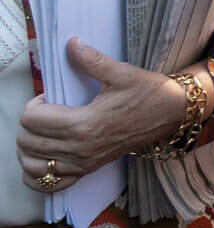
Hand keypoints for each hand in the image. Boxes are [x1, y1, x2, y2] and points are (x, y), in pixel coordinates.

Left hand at [17, 40, 205, 190]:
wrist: (172, 114)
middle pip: (27, 142)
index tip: (49, 97)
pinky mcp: (88, 170)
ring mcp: (83, 163)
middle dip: (29, 124)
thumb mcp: (121, 72)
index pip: (31, 120)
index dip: (33, 104)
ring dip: (29, 147)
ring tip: (43, 131)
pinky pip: (49, 184)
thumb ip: (91, 59)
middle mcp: (81, 148)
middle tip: (46, 111)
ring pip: (32, 164)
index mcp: (85, 123)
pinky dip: (38, 174)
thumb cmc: (148, 92)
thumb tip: (70, 43)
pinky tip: (43, 158)